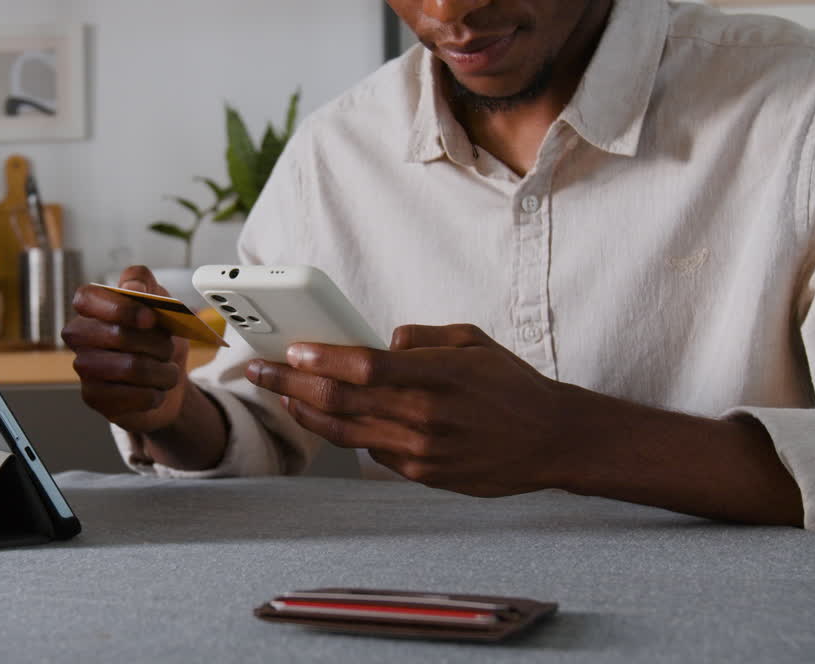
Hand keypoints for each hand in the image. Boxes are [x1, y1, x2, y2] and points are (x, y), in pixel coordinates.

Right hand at [62, 266, 191, 433]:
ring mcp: (84, 367)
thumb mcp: (160, 303)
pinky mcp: (92, 397)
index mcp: (92, 308)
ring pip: (130, 368)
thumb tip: (133, 286)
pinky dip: (155, 393)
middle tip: (168, 348)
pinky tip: (155, 390)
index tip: (150, 318)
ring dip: (161, 371)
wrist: (165, 379)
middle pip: (117, 335)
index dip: (120, 308)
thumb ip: (146, 285)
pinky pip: (132, 395)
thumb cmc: (157, 338)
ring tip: (167, 372)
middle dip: (156, 343)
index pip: (87, 298)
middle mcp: (80, 336)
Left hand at [244, 323, 571, 496]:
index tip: (291, 349)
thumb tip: (379, 341)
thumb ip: (421, 338)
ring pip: (345, 431)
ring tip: (282, 397)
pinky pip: (371, 453)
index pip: (363, 366)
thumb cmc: (511, 385)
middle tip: (261, 371)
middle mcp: (423, 415)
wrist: (553, 440)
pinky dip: (345, 434)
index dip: (321, 358)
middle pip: (340, 400)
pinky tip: (327, 419)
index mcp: (435, 375)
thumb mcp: (472, 340)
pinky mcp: (422, 475)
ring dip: (306, 413)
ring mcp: (420, 450)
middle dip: (291, 384)